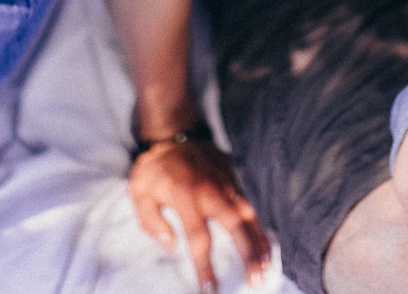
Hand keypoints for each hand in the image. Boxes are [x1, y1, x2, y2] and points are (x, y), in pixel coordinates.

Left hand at [128, 139, 272, 292]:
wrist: (174, 131)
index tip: (210, 290)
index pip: (199, 238)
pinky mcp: (235, 178)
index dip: (205, 267)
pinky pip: (251, 204)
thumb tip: (170, 244)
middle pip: (236, 226)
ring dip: (260, 243)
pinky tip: (267, 244)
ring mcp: (227, 183)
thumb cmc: (154, 167)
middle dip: (248, 255)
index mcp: (185, 197)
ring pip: (250, 215)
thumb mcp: (139, 192)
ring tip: (268, 268)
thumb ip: (151, 221)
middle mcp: (211, 191)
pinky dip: (260, 226)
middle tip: (256, 282)